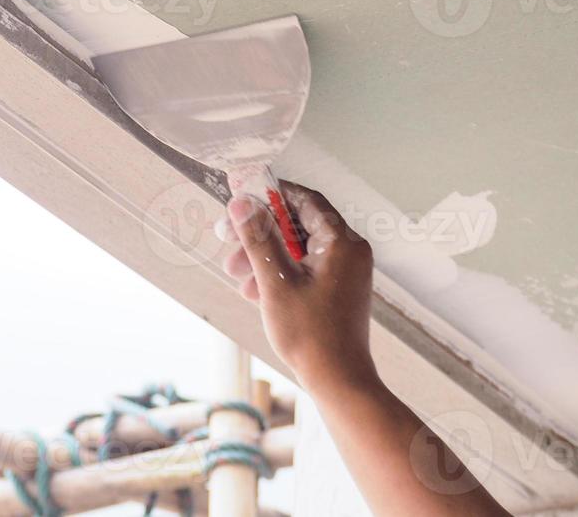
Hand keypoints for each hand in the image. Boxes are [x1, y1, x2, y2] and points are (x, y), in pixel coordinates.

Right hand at [218, 182, 376, 390]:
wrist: (338, 382)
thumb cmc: (312, 336)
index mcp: (342, 242)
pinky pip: (305, 267)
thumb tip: (241, 203)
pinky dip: (279, 273)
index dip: (270, 195)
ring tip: (237, 274)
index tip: (241, 197)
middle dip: (260, 232)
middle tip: (228, 239)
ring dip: (265, 256)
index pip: (304, 199)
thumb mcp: (275, 282)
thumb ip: (258, 238)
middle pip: (297, 224)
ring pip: (298, 248)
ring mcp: (346, 271)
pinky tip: (254, 290)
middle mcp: (349, 251)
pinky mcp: (338, 288)